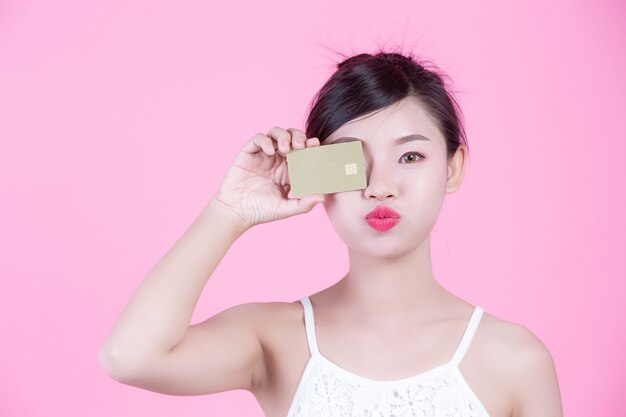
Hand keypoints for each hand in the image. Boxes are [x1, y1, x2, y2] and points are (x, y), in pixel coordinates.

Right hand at [210, 127, 324, 230]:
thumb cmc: (261, 211)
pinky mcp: (249, 152)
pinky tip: (269, 151)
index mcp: (290, 170)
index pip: (303, 152)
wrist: (236, 212)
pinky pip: (258, 138)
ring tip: (285, 148)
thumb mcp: (285, 209)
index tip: (316, 146)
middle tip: (301, 145)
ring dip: (283, 136)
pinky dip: (265, 141)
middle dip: (299, 136)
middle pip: (292, 137)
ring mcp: (263, 154)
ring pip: (276, 133)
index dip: (310, 146)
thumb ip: (303, 204)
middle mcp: (278, 159)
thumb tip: (322, 197)